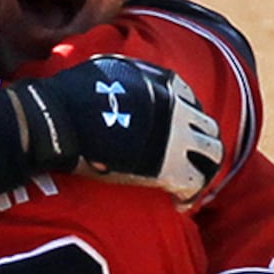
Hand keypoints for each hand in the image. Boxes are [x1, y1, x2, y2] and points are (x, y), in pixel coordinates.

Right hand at [8, 55, 223, 201]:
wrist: (59, 123)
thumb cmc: (70, 98)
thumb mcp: (104, 69)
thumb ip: (124, 75)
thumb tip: (119, 78)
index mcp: (163, 83)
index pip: (190, 102)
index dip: (185, 121)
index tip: (175, 137)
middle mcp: (178, 107)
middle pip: (208, 128)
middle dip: (201, 146)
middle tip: (187, 163)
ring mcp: (177, 137)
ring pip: (213, 155)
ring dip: (203, 170)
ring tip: (186, 186)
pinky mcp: (169, 167)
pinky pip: (196, 184)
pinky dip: (190, 195)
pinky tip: (177, 203)